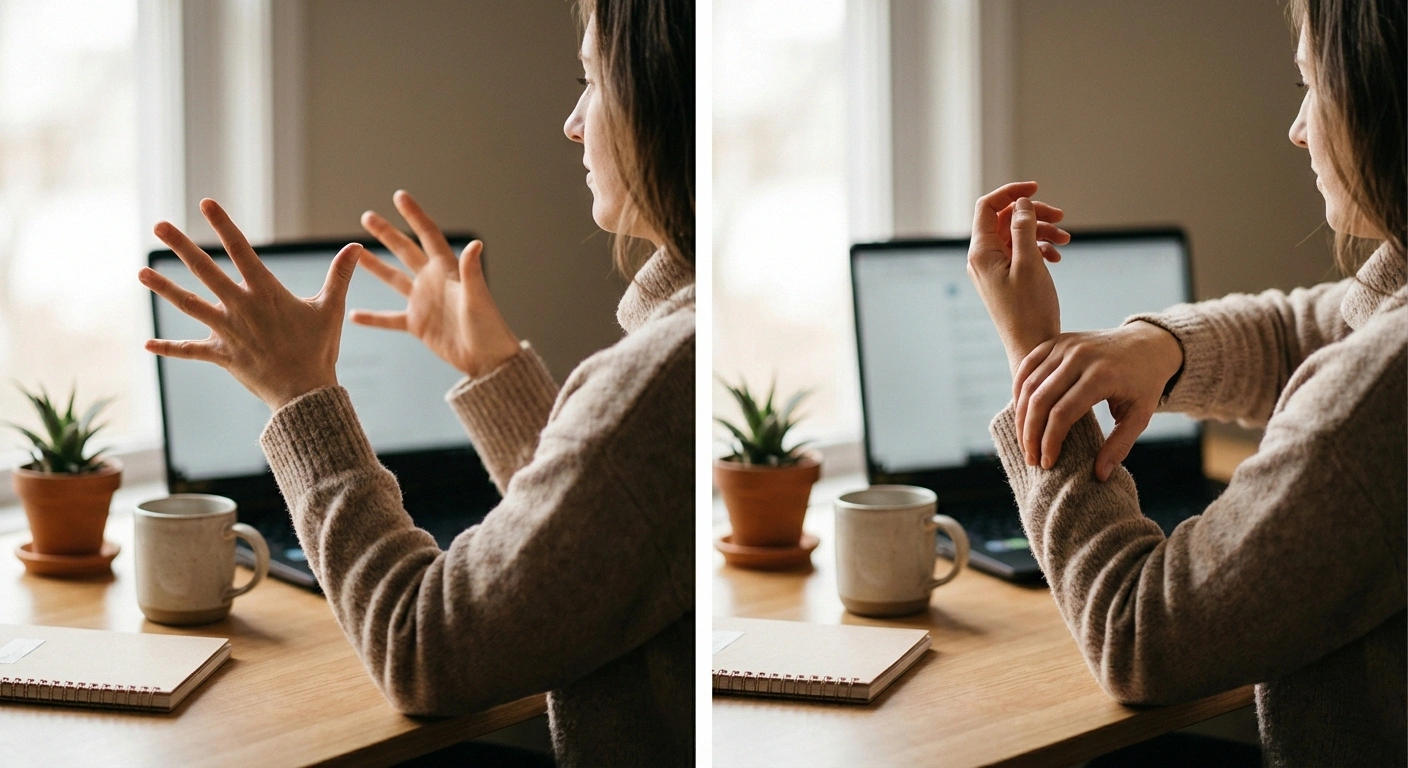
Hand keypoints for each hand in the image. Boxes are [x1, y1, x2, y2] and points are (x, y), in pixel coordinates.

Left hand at [139, 199, 359, 410]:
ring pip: (189, 304)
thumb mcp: (331, 309)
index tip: (206, 203)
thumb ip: (340, 275)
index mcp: (266, 292)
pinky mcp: (222, 355)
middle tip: (159, 225)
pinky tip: (148, 345)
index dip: (223, 225)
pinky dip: (170, 349)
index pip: (241, 250)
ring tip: (142, 273)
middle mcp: (241, 307)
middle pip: (205, 270)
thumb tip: (357, 247)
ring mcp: (228, 331)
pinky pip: (190, 351)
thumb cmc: (319, 349)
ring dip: (165, 288)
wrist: (305, 392)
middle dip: (182, 246)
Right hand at [351, 190, 520, 378]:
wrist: (488, 359)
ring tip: (356, 254)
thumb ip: (472, 272)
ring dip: (375, 266)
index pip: (428, 235)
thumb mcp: (478, 298)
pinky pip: (390, 319)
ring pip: (394, 279)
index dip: (414, 215)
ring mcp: (424, 303)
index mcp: (447, 271)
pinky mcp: (418, 324)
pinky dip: (372, 317)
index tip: (399, 196)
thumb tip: (475, 244)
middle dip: (387, 233)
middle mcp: (433, 282)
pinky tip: (353, 315)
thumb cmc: (489, 328)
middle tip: (367, 217)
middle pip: (406, 251)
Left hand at [966, 182, 1071, 373]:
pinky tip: (1057, 258)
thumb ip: (1023, 229)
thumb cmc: (1030, 310)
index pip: (987, 207)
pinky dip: (1040, 248)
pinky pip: (1021, 252)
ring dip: (1041, 231)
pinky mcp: (1006, 278)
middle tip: (1061, 217)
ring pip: (1016, 235)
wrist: (1033, 346)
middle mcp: (982, 259)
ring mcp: (994, 269)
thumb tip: (1020, 203)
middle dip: (1033, 214)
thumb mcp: (1030, 264)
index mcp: (981, 253)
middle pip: (1004, 219)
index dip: (1011, 192)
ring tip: (1065, 241)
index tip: (1037, 188)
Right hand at [1014, 321, 1184, 477]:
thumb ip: (1120, 445)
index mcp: (1102, 375)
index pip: (1063, 413)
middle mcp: (1080, 356)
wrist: (1148, 343)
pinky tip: (1020, 413)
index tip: (1047, 462)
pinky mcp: (1057, 340)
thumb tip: (1099, 475)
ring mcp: (1066, 345)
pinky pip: (1028, 366)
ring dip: (1021, 416)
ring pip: (1028, 384)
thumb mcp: (1140, 415)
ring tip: (1024, 441)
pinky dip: (1019, 390)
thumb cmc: (1144, 383)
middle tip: (1031, 458)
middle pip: (1040, 399)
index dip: (1050, 441)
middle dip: (1030, 433)